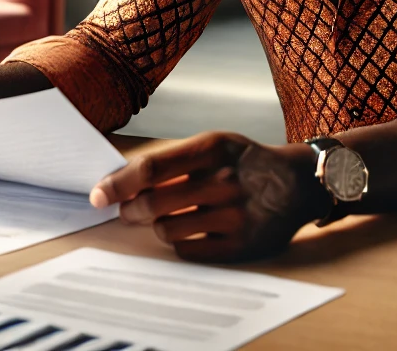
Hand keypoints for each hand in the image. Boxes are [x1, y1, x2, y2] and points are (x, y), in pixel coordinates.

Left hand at [89, 131, 328, 261]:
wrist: (297, 184)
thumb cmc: (245, 162)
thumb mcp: (215, 144)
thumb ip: (174, 160)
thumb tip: (123, 181)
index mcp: (212, 147)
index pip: (151, 168)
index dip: (119, 184)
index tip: (99, 195)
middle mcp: (223, 180)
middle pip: (154, 204)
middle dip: (131, 210)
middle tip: (129, 211)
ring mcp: (234, 214)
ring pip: (168, 230)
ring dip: (158, 226)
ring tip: (168, 217)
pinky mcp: (242, 245)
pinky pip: (189, 250)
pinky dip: (181, 242)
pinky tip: (190, 230)